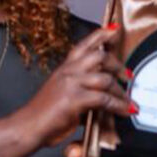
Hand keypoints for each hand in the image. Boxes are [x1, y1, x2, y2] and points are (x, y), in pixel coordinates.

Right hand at [17, 25, 133, 147]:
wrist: (27, 127)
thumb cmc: (43, 116)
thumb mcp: (63, 97)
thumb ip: (81, 93)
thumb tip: (100, 101)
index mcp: (64, 68)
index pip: (84, 46)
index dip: (100, 35)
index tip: (114, 29)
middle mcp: (68, 71)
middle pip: (99, 56)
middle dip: (117, 65)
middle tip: (128, 76)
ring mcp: (71, 84)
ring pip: (105, 78)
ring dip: (121, 90)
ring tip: (129, 100)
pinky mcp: (74, 99)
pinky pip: (104, 99)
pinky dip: (119, 105)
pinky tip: (125, 111)